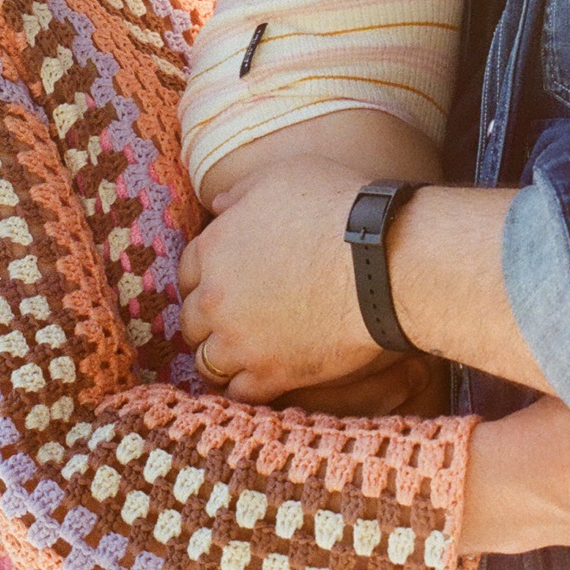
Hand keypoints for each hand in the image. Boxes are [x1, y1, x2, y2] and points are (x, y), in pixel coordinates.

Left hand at [178, 156, 381, 399]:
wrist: (382, 261)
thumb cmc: (338, 208)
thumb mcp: (282, 176)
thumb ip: (241, 192)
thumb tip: (216, 206)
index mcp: (214, 248)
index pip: (187, 272)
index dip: (205, 278)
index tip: (224, 285)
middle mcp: (217, 299)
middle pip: (192, 321)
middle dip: (208, 322)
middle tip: (234, 322)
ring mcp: (241, 341)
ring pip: (208, 362)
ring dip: (221, 358)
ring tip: (244, 355)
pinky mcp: (273, 373)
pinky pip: (240, 393)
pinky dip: (246, 387)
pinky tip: (262, 378)